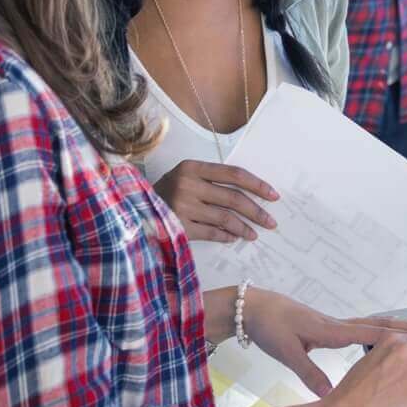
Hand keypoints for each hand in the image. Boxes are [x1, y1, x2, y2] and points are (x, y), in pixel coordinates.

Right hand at [153, 160, 278, 242]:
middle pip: (233, 198)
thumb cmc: (166, 193)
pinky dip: (225, 236)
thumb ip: (212, 181)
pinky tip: (233, 238)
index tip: (274, 196)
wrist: (132, 212)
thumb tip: (251, 195)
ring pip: (225, 218)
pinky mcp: (177, 227)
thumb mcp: (185, 178)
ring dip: (244, 228)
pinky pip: (211, 233)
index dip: (257, 185)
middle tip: (271, 222)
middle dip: (257, 211)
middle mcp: (187, 184)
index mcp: (192, 167)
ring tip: (254, 234)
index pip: (234, 174)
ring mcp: (182, 206)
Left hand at [241, 288, 406, 397]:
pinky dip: (387, 327)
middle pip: (387, 326)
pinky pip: (369, 326)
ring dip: (406, 325)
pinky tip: (393, 330)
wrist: (253, 308)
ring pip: (381, 324)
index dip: (405, 335)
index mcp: (334, 331)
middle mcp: (342, 324)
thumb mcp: (287, 352)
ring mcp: (339, 323)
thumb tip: (327, 390)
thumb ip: (308, 372)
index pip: (377, 334)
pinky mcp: (333, 325)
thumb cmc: (270, 327)